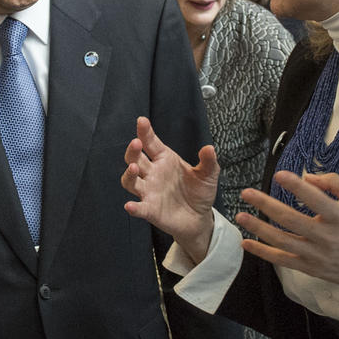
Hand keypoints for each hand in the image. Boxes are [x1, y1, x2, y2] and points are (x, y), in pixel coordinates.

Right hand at [121, 117, 219, 260]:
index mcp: (164, 159)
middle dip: (133, 150)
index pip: (151, 143)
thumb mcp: (208, 174)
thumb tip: (209, 148)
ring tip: (134, 168)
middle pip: (135, 158)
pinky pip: (139, 208)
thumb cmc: (200, 192)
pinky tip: (130, 206)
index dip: (145, 132)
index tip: (142, 121)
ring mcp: (149, 191)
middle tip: (136, 143)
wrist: (200, 217)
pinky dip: (133, 207)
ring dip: (129, 174)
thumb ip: (208, 161)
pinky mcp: (150, 210)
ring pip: (131, 180)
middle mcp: (152, 173)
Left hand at [236, 172, 338, 317]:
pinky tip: (247, 243)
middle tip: (246, 193)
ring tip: (240, 216)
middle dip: (265, 204)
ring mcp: (316, 255)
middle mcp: (326, 237)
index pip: (315, 199)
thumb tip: (307, 177)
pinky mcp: (309, 268)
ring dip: (258, 228)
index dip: (296, 186)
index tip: (279, 175)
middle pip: (290, 219)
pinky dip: (262, 252)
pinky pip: (281, 260)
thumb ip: (337, 184)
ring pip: (281, 240)